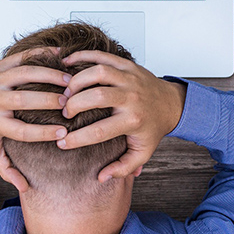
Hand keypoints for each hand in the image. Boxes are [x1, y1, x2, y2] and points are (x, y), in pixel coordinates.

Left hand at [0, 47, 71, 191]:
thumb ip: (6, 167)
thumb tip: (23, 187)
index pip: (22, 131)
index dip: (44, 133)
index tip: (64, 133)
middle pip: (24, 100)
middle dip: (49, 101)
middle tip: (70, 103)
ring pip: (24, 74)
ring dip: (49, 75)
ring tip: (69, 80)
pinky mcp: (0, 64)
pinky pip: (22, 57)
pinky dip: (42, 54)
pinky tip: (61, 55)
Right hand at [57, 50, 186, 181]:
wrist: (172, 104)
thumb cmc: (153, 128)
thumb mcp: (142, 152)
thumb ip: (123, 167)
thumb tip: (101, 178)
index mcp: (133, 121)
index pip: (99, 131)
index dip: (76, 139)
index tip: (61, 143)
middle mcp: (131, 98)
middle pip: (96, 97)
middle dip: (74, 105)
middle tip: (64, 113)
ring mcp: (129, 78)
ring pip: (98, 72)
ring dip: (77, 81)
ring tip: (66, 92)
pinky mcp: (127, 64)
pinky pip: (102, 56)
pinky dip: (82, 56)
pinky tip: (66, 63)